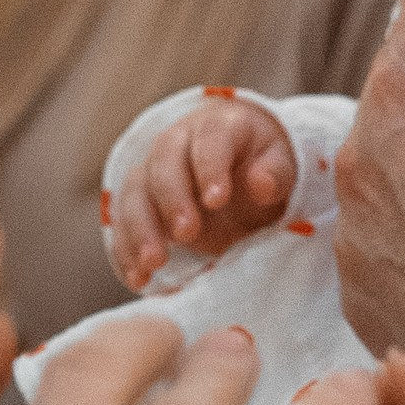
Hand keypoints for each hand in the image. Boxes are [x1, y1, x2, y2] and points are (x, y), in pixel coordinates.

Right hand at [112, 93, 296, 289]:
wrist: (240, 165)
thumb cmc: (261, 163)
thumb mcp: (280, 164)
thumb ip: (275, 172)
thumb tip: (261, 183)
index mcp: (216, 127)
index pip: (208, 140)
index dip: (210, 168)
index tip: (217, 200)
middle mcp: (177, 144)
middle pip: (163, 164)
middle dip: (172, 200)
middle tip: (186, 233)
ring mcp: (153, 172)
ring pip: (136, 193)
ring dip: (140, 228)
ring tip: (154, 262)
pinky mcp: (140, 202)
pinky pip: (124, 223)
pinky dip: (127, 250)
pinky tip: (138, 277)